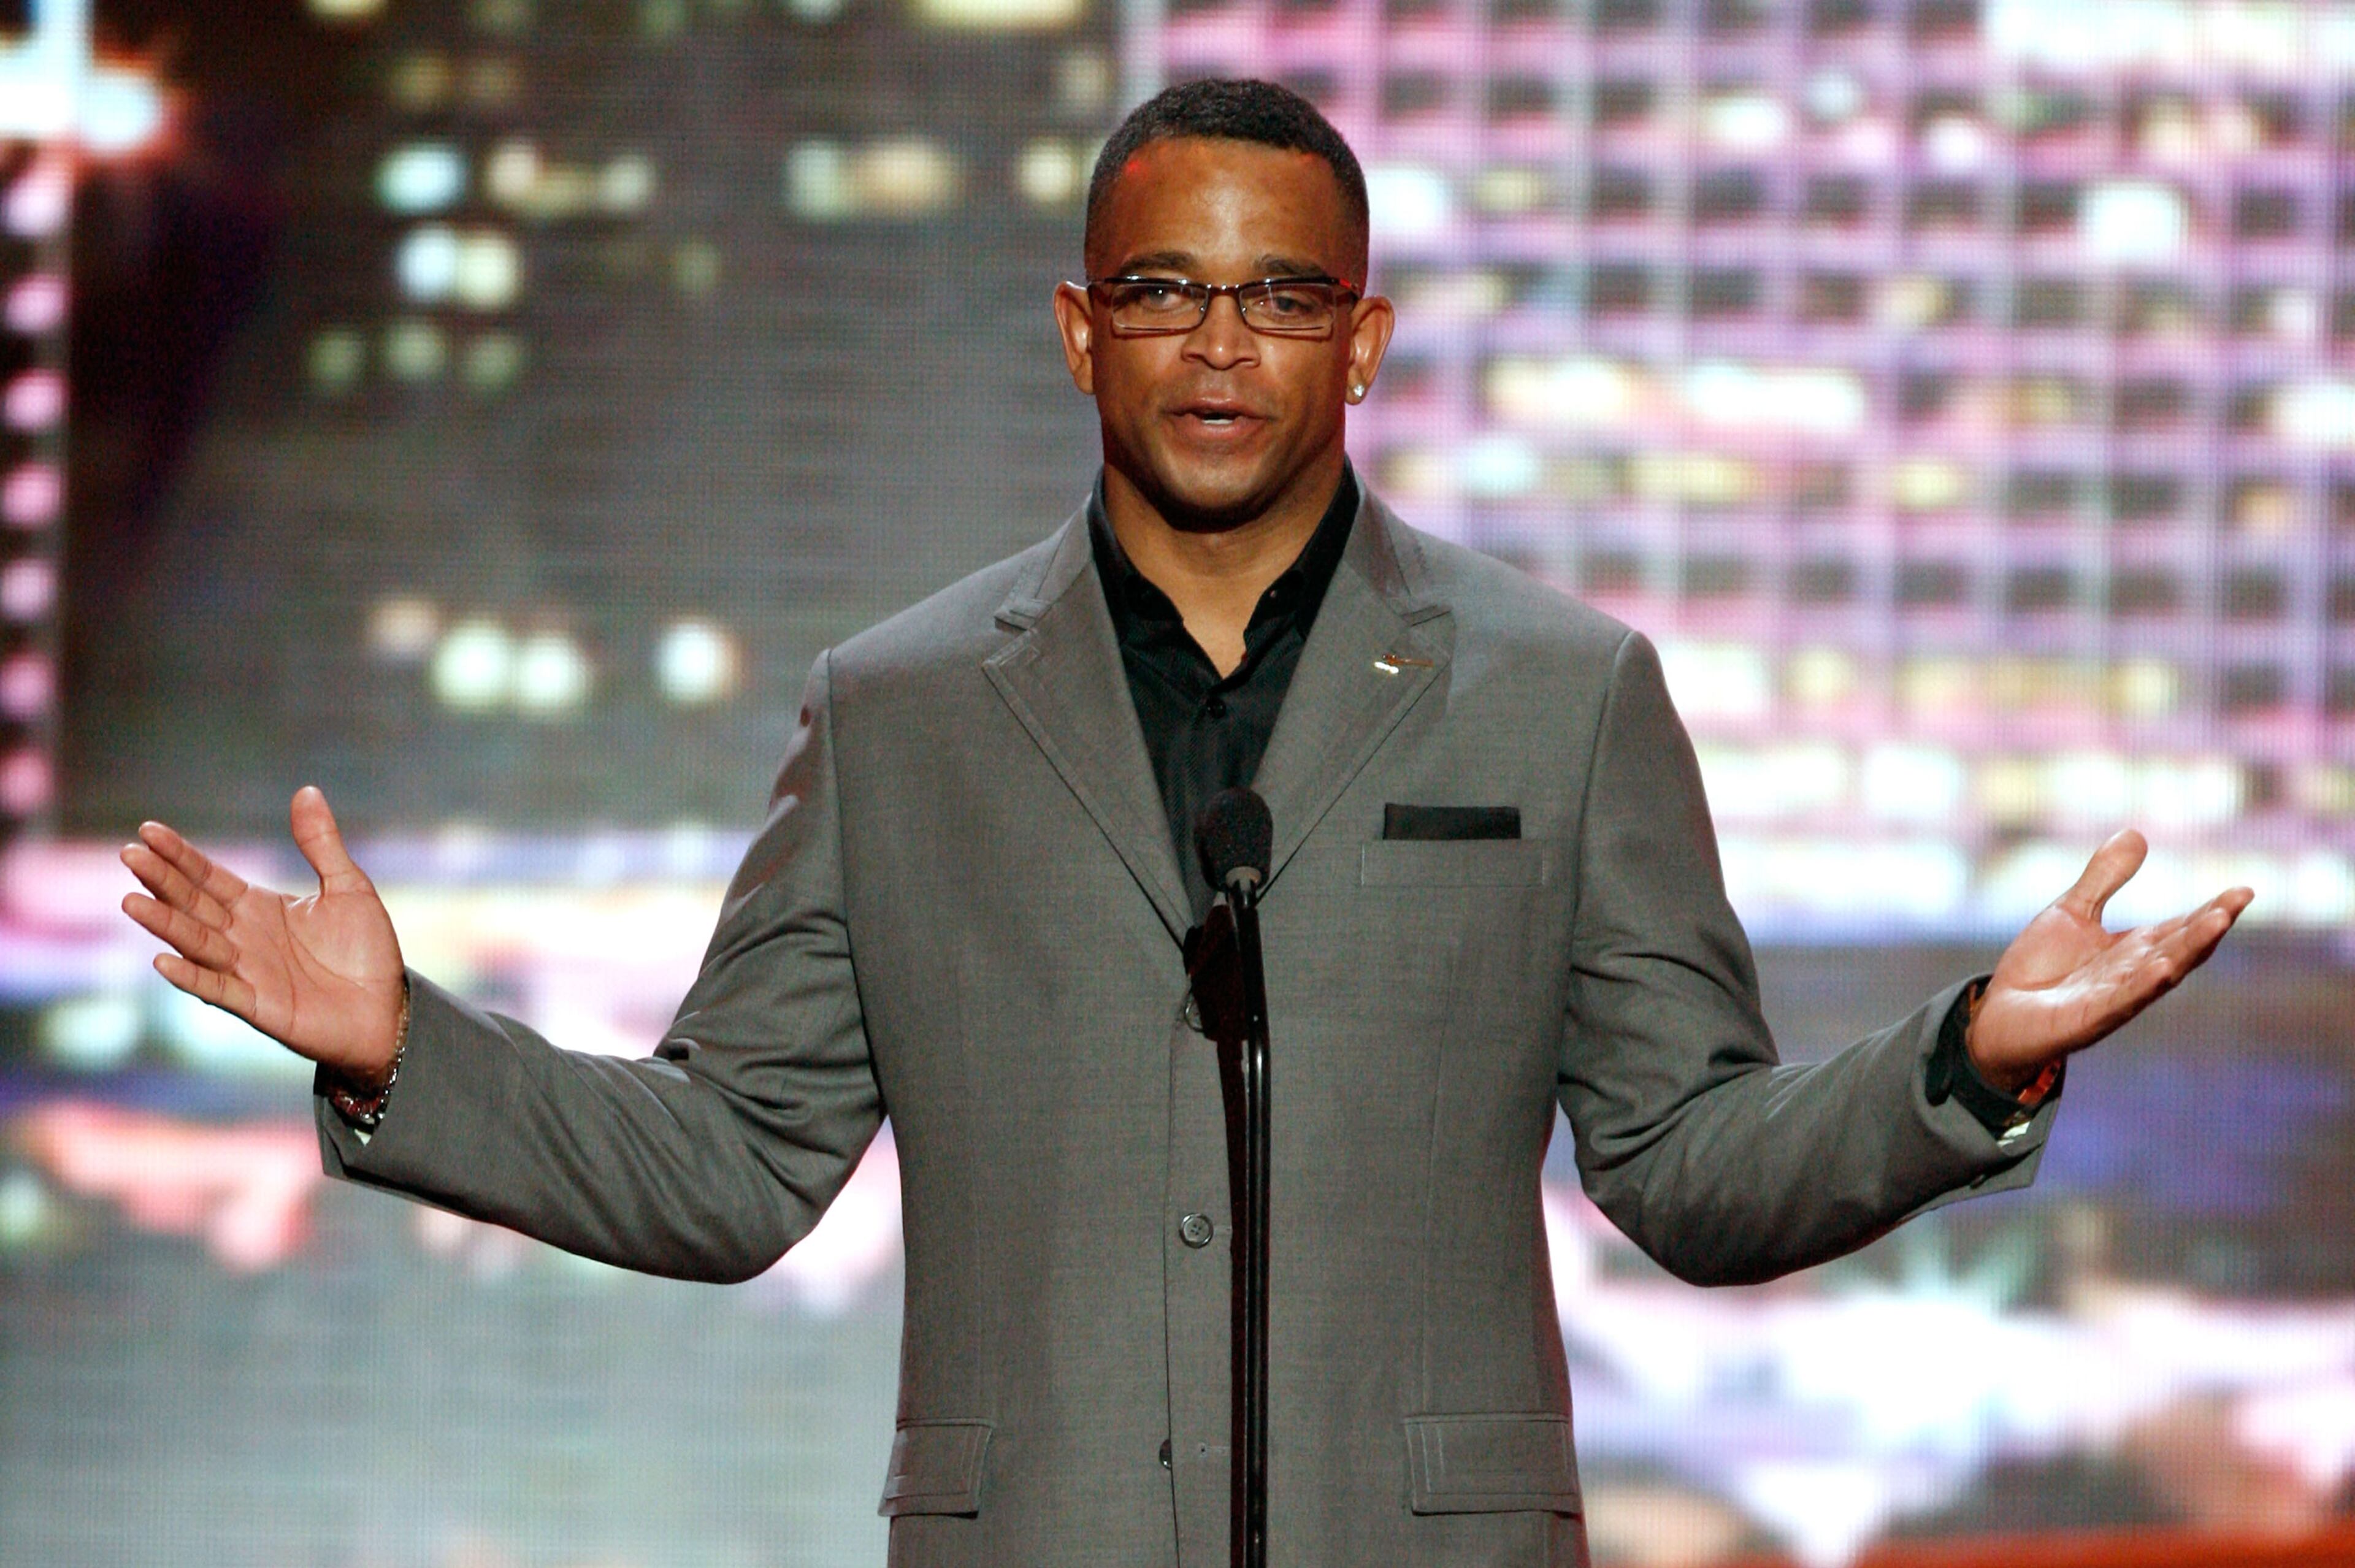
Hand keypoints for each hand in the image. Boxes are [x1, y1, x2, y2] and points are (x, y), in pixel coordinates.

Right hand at [120, 786, 405, 1084]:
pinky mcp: (257, 1005)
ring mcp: (245, 971)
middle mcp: (242, 937)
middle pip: (192, 903)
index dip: (179, 855)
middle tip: (129, 854)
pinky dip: (191, 977)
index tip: (148, 831)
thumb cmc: (366, 950)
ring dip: (165, 924)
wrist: (387, 1009)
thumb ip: (321, 843)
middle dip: (161, 880)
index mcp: (257, 907)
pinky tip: (163, 961)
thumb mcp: (348, 887)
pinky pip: (217, 989)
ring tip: (132, 901)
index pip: (207, 876)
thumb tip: (306, 790)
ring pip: (196, 943)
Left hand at [1967, 829, 2252, 1094]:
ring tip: (2217, 924)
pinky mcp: (2089, 1020)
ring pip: (2160, 973)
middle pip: (2179, 947)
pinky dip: (2143, 986)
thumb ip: (2103, 878)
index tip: (2243, 890)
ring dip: (2187, 950)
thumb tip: (2136, 834)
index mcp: (2132, 950)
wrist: (2000, 1016)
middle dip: (2208, 926)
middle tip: (2238, 901)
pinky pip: (2121, 1002)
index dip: (2211, 910)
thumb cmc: (2039, 968)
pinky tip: (2163, 968)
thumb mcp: (2071, 912)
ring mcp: (2114, 998)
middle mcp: (2131, 974)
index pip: (2180, 928)